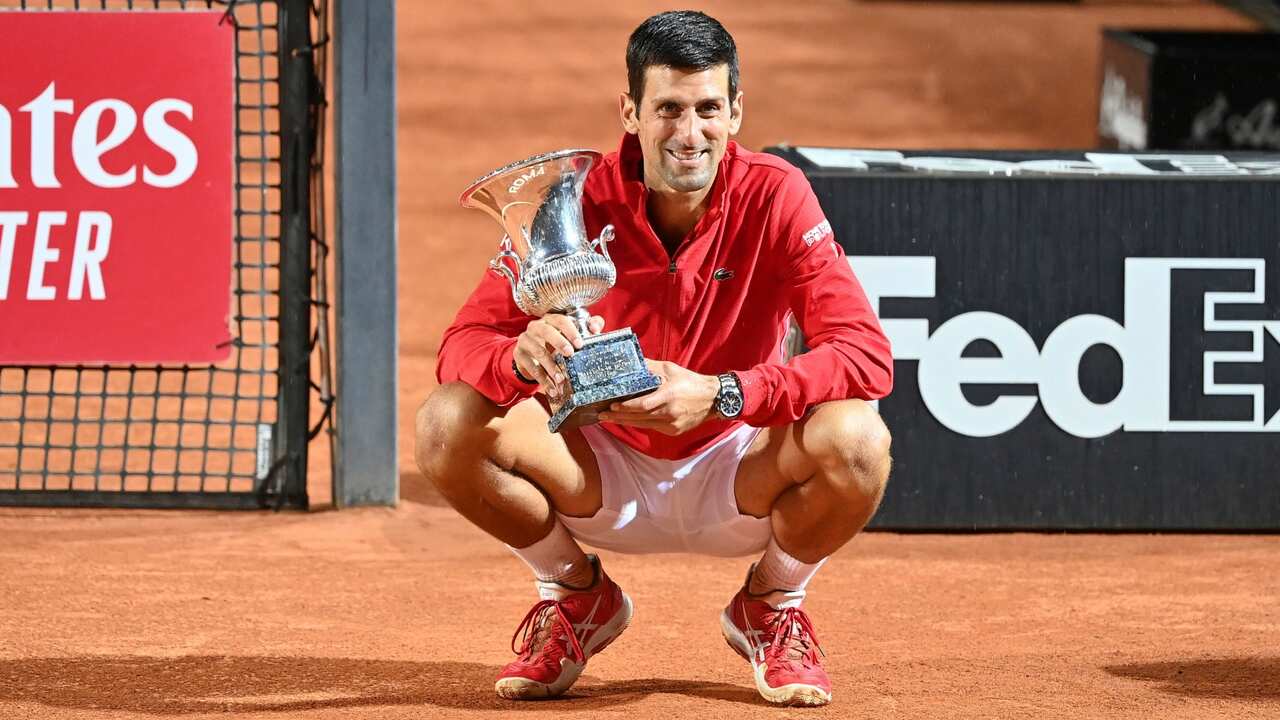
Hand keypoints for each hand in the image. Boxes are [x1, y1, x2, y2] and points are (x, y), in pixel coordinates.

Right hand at [513, 314, 604, 399]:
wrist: (530, 355)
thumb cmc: (554, 343)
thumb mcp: (568, 336)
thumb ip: (585, 329)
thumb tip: (596, 327)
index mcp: (549, 320)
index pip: (560, 320)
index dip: (570, 330)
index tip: (580, 344)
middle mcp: (535, 327)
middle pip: (546, 331)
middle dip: (559, 342)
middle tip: (570, 354)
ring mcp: (525, 340)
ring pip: (538, 352)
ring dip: (551, 367)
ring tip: (561, 379)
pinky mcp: (519, 355)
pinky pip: (532, 368)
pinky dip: (543, 381)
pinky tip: (553, 390)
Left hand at [598, 359, 720, 434]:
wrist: (713, 399)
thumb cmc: (691, 382)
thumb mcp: (671, 369)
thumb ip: (650, 367)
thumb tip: (632, 363)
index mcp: (669, 395)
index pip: (642, 405)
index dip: (625, 407)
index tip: (611, 406)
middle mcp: (669, 413)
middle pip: (639, 418)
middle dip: (619, 417)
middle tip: (602, 415)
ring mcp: (672, 425)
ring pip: (643, 424)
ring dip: (626, 421)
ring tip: (610, 418)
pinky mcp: (674, 431)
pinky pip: (652, 427)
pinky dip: (640, 423)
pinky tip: (629, 420)